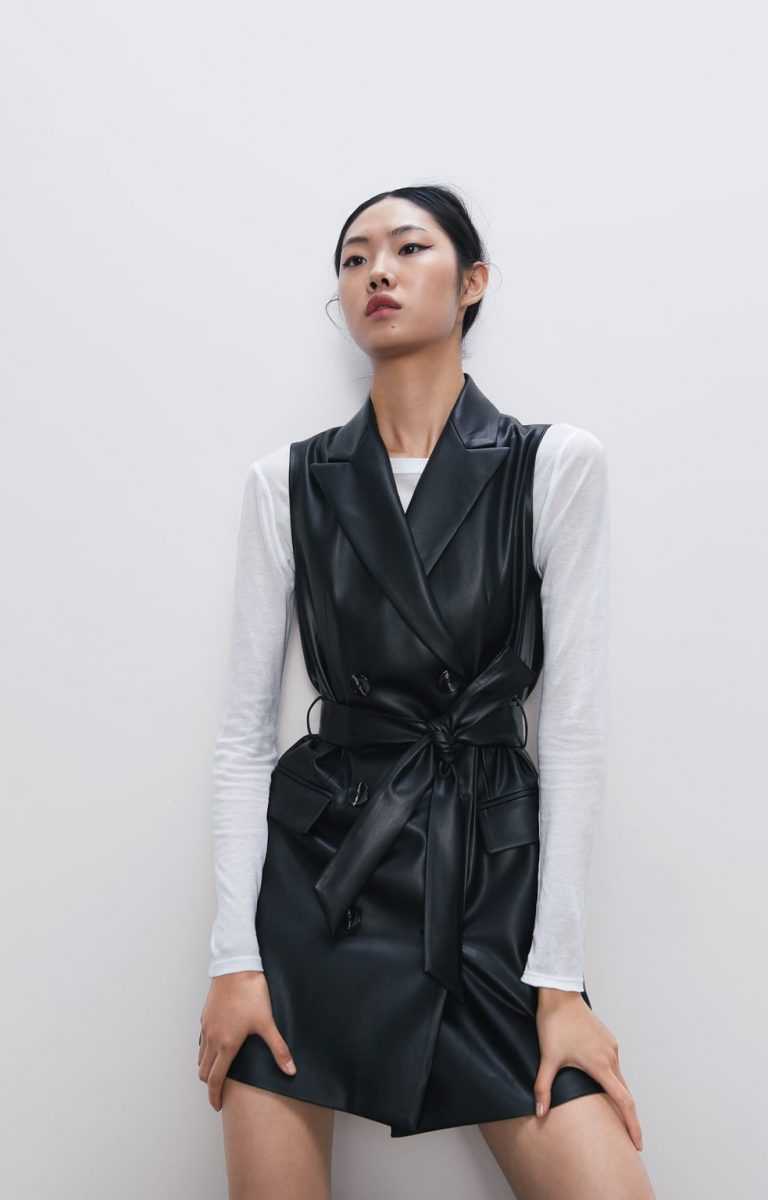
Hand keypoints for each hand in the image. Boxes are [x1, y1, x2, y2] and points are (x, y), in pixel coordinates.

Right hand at [198, 971, 296, 1110]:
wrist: (235, 968)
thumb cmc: (251, 993)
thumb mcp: (267, 1023)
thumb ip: (279, 1049)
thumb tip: (290, 1070)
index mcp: (226, 1045)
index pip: (215, 1079)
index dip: (215, 1096)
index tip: (218, 1106)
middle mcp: (212, 1039)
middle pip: (204, 1071)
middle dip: (210, 1084)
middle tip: (219, 1091)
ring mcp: (207, 1027)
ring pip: (201, 1056)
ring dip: (207, 1067)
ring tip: (219, 1071)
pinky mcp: (205, 1016)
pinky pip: (202, 1040)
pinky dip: (206, 1050)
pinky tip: (217, 1046)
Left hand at [532, 989, 642, 1150]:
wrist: (560, 995)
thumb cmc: (554, 1025)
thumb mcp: (547, 1058)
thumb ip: (543, 1087)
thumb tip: (539, 1112)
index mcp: (600, 1065)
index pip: (624, 1102)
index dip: (632, 1125)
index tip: (637, 1143)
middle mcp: (611, 1057)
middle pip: (625, 1093)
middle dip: (627, 1116)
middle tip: (626, 1138)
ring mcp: (611, 1046)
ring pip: (619, 1077)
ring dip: (618, 1096)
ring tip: (614, 1113)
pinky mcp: (608, 1039)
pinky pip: (614, 1064)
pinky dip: (613, 1079)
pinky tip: (604, 1084)